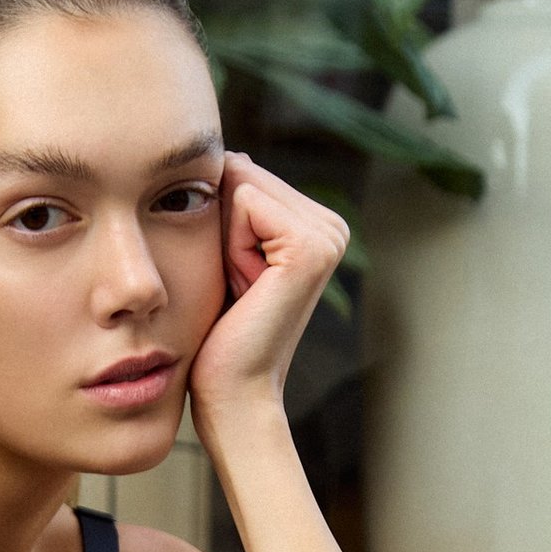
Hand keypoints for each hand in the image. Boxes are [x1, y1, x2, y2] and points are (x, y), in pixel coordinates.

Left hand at [187, 151, 349, 444]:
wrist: (232, 395)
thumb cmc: (218, 336)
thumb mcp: (223, 257)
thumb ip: (231, 207)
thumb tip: (223, 156)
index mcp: (315, 225)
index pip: (242, 173)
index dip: (219, 222)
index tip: (233, 278)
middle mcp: (331, 225)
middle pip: (242, 172)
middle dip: (221, 225)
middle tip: (236, 286)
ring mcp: (328, 234)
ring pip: (242, 183)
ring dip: (224, 238)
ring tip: (241, 288)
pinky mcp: (311, 247)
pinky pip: (245, 201)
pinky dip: (229, 244)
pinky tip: (245, 287)